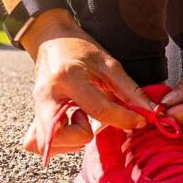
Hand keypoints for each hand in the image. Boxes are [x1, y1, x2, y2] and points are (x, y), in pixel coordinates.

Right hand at [20, 9, 152, 158]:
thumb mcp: (107, 62)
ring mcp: (36, 107)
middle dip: (82, 136)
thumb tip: (150, 111)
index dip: (124, 119)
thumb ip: (128, 89)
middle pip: (60, 135)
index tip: (139, 121)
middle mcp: (47, 95)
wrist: (50, 38)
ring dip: (70, 141)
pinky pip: (37, 143)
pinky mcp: (32, 115)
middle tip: (89, 120)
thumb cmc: (79, 48)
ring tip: (79, 118)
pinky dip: (56, 143)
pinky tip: (69, 128)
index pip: (99, 110)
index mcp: (67, 78)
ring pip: (47, 144)